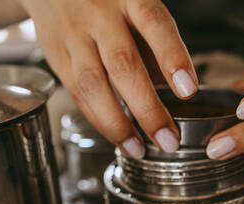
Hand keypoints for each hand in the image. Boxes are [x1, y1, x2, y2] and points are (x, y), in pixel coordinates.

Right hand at [18, 0, 197, 157]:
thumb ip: (156, 46)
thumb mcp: (137, 9)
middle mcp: (99, 15)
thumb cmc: (108, 3)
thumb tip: (179, 93)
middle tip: (168, 140)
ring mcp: (74, 35)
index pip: (154, 24)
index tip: (188, 92)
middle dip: (147, 109)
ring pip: (92, 84)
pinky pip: (76, 93)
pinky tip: (116, 137)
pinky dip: (98, 120)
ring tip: (139, 149)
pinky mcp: (55, 55)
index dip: (172, 58)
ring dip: (117, 124)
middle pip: (122, 63)